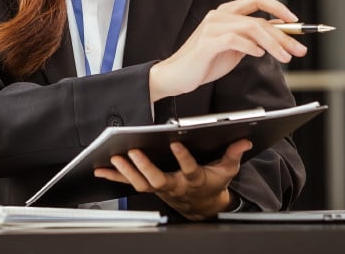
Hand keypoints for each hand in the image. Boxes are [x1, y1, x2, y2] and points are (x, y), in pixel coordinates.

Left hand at [93, 139, 251, 220]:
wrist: (202, 205)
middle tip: (133, 151)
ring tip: (115, 157)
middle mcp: (175, 185)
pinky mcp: (150, 187)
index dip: (183, 158)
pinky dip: (114, 176)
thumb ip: (233, 154)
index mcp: (195, 179)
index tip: (176, 143)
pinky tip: (100, 169)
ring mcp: (161, 188)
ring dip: (127, 171)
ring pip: (141, 183)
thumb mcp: (226, 170)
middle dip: (144, 166)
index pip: (190, 169)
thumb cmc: (212, 183)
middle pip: (158, 179)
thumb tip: (245, 139)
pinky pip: (129, 183)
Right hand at [149, 0, 306, 100]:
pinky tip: (259, 55)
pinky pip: (235, 40)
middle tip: (299, 49)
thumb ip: (253, 38)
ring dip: (273, 44)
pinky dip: (252, 47)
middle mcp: (219, 15)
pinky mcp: (207, 42)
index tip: (296, 21)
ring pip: (252, 28)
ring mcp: (212, 27)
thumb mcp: (235, 48)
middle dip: (284, 35)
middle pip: (259, 18)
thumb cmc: (205, 62)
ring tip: (284, 57)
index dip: (279, 7)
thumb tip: (279, 32)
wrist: (177, 75)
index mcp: (226, 13)